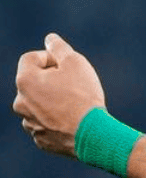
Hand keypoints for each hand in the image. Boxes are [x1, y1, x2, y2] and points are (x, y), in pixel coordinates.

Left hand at [13, 33, 105, 157]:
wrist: (93, 134)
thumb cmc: (83, 96)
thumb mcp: (76, 63)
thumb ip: (60, 47)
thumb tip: (50, 39)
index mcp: (25, 80)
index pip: (31, 58)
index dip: (50, 58)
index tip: (68, 66)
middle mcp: (20, 102)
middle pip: (34, 83)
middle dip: (51, 81)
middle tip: (74, 86)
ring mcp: (28, 123)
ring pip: (38, 105)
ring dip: (52, 102)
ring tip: (74, 105)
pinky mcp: (40, 139)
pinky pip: (45, 124)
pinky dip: (55, 121)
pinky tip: (73, 121)